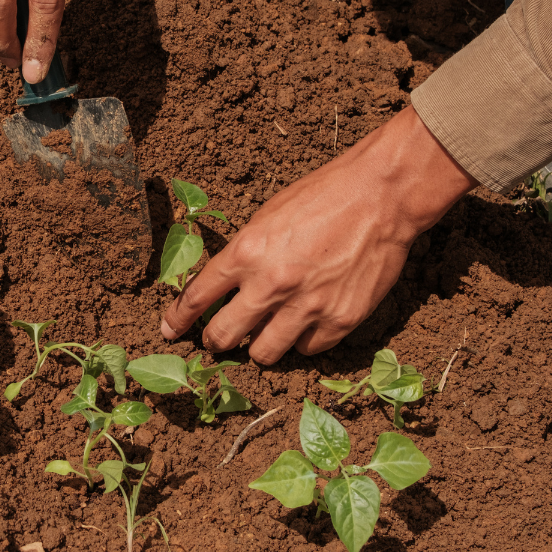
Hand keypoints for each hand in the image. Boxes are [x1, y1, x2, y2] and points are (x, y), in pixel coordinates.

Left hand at [160, 107, 476, 363]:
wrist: (382, 196)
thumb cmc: (323, 196)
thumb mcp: (268, 215)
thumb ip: (245, 254)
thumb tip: (225, 286)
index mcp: (247, 252)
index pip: (197, 298)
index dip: (177, 320)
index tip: (169, 330)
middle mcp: (272, 284)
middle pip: (224, 337)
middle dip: (215, 342)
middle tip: (218, 340)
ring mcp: (307, 307)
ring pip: (264, 354)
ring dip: (259, 347)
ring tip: (266, 334)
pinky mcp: (340, 321)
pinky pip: (307, 350)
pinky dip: (302, 342)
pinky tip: (306, 325)